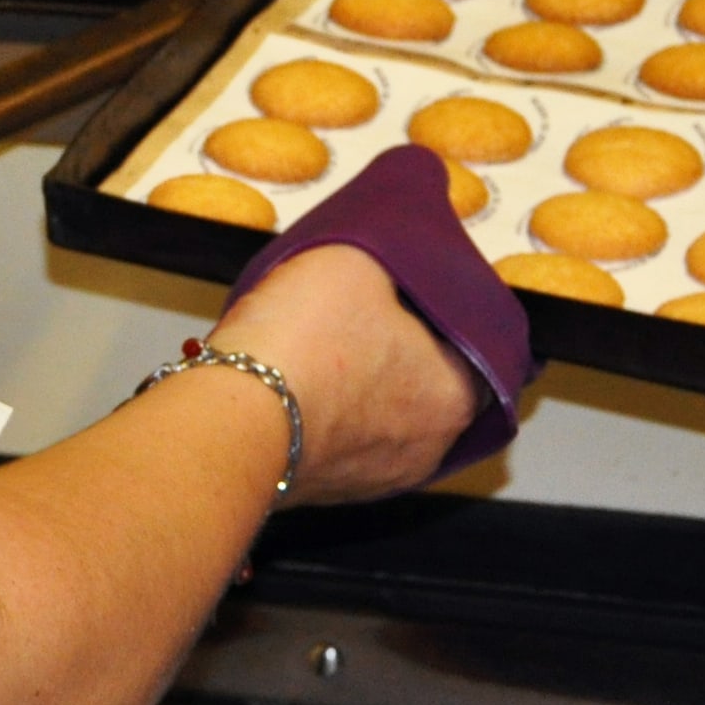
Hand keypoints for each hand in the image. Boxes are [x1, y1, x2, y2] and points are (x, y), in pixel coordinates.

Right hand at [206, 242, 483, 502]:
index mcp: (457, 396)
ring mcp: (373, 478)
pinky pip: (336, 436)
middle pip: (423, 374)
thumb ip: (396, 239)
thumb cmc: (302, 343)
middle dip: (397, 339)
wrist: (228, 423)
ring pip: (377, 409)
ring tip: (320, 337)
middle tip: (361, 302)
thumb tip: (411, 214)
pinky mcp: (322, 490)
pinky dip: (324, 408)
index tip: (410, 276)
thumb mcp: (357, 255)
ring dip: (358, 377)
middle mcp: (427, 449)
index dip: (440, 296)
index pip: (475, 337)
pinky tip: (295, 377)